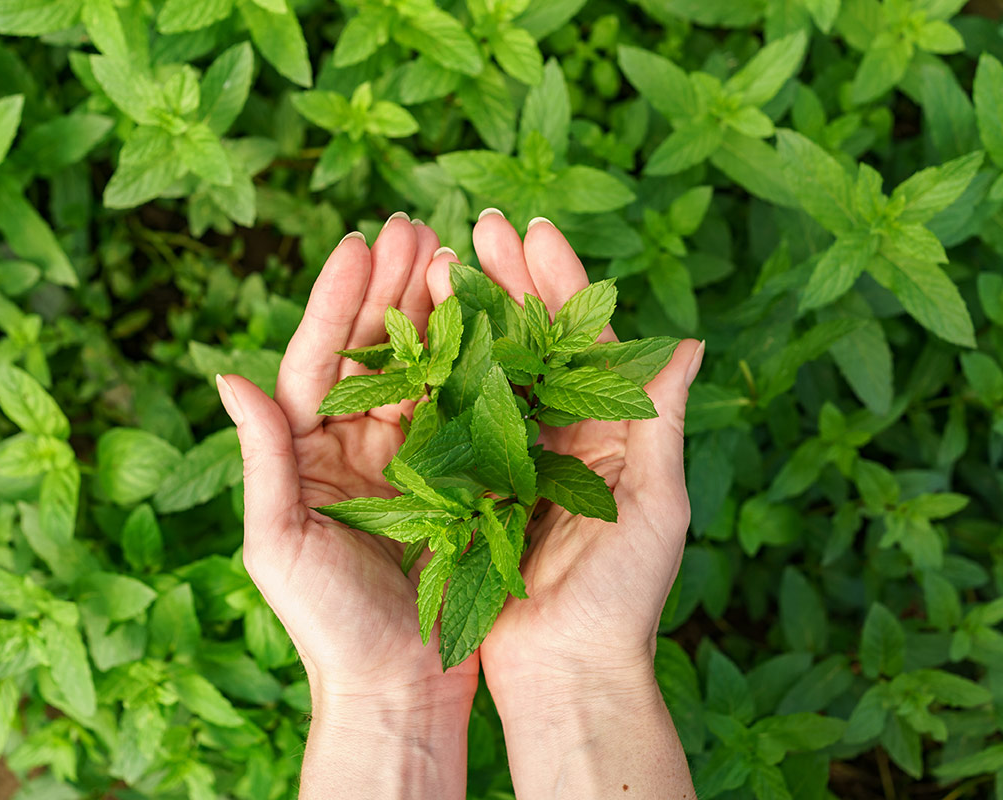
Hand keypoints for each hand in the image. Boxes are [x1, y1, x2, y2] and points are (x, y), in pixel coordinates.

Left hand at [216, 215, 476, 796]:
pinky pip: (461, 411)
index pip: (318, 361)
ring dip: (434, 312)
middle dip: (391, 287)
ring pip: (421, 369)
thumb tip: (227, 376)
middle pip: (373, 351)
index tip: (359, 243)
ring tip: (452, 253)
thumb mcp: (280, 543)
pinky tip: (489, 322)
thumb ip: (262, 459)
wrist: (397, 685)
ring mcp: (407, 458)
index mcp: (307, 453)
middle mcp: (355, 445)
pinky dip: (472, 364)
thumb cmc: (327, 625)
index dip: (337, 301)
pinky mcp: (454, 478)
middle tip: (415, 225)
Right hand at [425, 211, 701, 796]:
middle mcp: (564, 434)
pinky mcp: (476, 486)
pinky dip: (442, 377)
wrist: (566, 671)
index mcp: (613, 431)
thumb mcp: (656, 507)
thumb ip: (662, 422)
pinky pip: (458, 421)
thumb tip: (689, 342)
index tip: (533, 230)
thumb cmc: (624, 598)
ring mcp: (516, 457)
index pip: (587, 339)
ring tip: (442, 261)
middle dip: (510, 281)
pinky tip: (419, 335)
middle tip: (480, 225)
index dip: (561, 282)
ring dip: (472, 316)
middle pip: (536, 341)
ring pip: (492, 370)